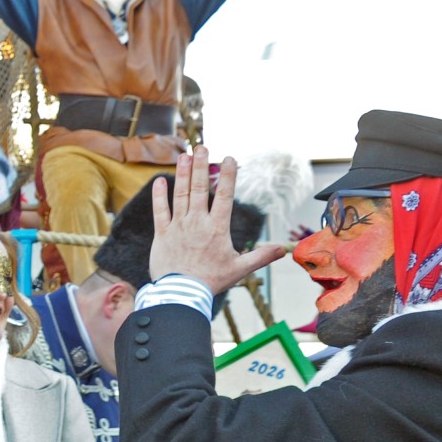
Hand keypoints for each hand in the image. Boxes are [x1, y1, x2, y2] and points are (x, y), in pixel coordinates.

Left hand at [147, 148, 287, 294]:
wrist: (181, 294)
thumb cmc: (211, 282)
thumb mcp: (240, 269)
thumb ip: (260, 256)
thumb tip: (283, 250)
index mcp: (217, 228)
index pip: (224, 196)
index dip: (228, 176)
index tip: (230, 158)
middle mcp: (197, 222)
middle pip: (200, 188)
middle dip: (201, 166)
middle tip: (202, 147)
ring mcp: (178, 226)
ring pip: (180, 195)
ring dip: (182, 174)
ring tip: (184, 156)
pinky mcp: (162, 234)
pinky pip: (160, 211)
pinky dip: (159, 195)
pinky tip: (160, 180)